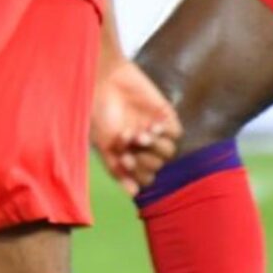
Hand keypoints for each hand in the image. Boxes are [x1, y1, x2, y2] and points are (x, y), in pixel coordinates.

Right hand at [90, 59, 181, 192]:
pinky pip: (176, 134)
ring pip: (168, 153)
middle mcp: (143, 145)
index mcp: (128, 154)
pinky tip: (151, 124)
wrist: (103, 79)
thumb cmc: (97, 111)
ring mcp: (155, 130)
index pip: (142, 178)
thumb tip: (133, 193)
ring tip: (139, 134)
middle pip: (156, 167)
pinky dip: (165, 133)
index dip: (136, 175)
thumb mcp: (101, 143)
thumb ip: (115, 168)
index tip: (124, 161)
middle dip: (143, 159)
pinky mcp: (165, 115)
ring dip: (154, 148)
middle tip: (128, 143)